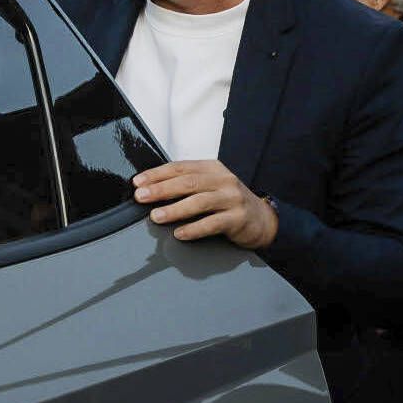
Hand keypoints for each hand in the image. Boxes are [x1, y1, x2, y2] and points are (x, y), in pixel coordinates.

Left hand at [133, 160, 279, 248]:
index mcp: (213, 168)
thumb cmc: (230, 202)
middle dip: (161, 189)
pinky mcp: (238, 218)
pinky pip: (212, 223)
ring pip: (199, 202)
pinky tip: (180, 234)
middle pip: (188, 183)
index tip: (139, 182)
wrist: (263, 219)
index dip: (158, 174)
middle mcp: (223, 180)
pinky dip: (194, 229)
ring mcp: (232, 198)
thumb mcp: (211, 186)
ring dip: (174, 209)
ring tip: (156, 216)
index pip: (181, 168)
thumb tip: (153, 189)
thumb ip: (188, 184)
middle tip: (142, 197)